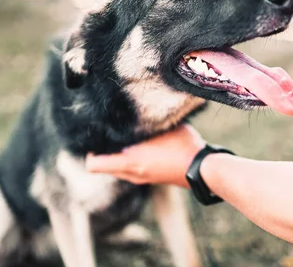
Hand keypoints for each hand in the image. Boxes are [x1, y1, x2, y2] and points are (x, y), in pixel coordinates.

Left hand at [85, 124, 204, 186]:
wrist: (202, 169)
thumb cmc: (183, 146)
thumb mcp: (163, 129)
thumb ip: (146, 123)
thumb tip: (134, 112)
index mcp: (131, 162)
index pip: (94, 164)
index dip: (90, 150)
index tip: (94, 136)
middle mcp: (132, 174)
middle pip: (103, 166)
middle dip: (103, 151)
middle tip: (109, 133)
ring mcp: (141, 179)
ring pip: (117, 169)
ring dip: (117, 157)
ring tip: (125, 138)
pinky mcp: (150, 179)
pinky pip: (129, 170)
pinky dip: (129, 161)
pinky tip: (141, 145)